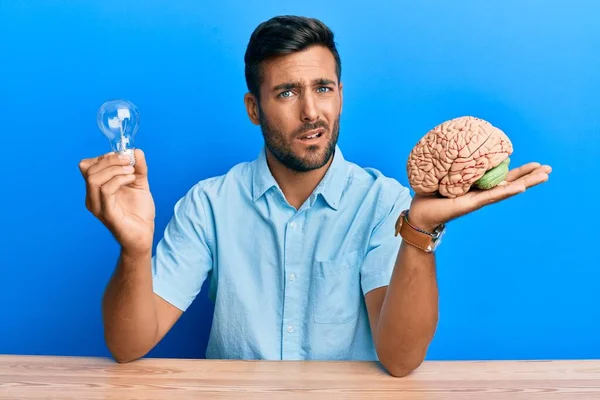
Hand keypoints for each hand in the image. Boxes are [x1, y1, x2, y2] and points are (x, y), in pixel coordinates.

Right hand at [79, 149, 155, 254]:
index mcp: (96, 188)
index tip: (124, 156)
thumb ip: (138, 167)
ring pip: (94, 178)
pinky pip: (105, 191)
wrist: (143, 235)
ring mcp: (98, 206)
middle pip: (88, 169)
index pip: (87, 166)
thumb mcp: (140, 183)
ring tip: (132, 171)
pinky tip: (132, 179)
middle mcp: (92, 197)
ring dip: (115, 169)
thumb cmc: (139, 212)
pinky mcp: (107, 213)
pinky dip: (119, 179)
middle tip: (129, 161)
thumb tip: (136, 150)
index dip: (104, 157)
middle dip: (110, 160)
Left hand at [407, 162, 551, 230]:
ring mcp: (479, 199)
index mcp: (478, 186)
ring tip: (544, 176)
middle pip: (510, 183)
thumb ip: (453, 164)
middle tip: (548, 169)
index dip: (519, 171)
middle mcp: (482, 193)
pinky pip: (492, 196)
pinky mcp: (472, 204)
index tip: (535, 164)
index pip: (502, 177)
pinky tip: (521, 187)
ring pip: (507, 190)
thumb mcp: (444, 175)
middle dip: (530, 176)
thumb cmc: (430, 194)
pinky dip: (507, 191)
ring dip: (526, 183)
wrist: (420, 213)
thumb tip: (454, 144)